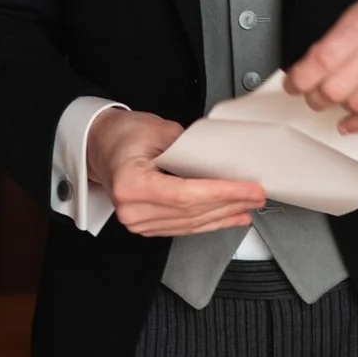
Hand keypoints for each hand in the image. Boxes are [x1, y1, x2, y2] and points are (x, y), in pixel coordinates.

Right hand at [87, 108, 266, 239]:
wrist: (100, 145)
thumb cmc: (122, 134)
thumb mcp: (158, 129)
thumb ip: (190, 148)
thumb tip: (222, 161)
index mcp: (131, 183)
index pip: (186, 194)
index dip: (222, 193)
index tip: (248, 189)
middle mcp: (132, 209)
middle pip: (192, 212)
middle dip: (230, 204)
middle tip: (257, 195)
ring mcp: (138, 221)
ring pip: (191, 224)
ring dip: (224, 217)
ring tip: (248, 207)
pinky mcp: (146, 225)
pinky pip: (183, 227)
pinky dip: (209, 222)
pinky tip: (228, 217)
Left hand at [285, 0, 357, 134]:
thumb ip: (342, 38)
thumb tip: (308, 67)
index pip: (321, 58)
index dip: (301, 78)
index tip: (293, 85)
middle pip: (334, 87)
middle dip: (317, 97)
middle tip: (314, 96)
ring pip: (354, 104)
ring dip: (340, 108)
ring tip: (339, 101)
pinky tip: (350, 120)